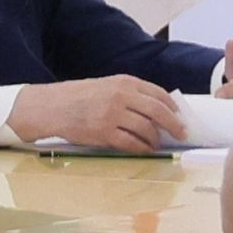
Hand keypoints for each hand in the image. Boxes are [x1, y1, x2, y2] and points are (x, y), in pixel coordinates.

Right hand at [8, 75, 186, 150]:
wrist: (51, 107)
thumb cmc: (78, 96)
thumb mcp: (106, 85)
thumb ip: (129, 93)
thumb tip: (157, 108)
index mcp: (123, 82)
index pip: (158, 94)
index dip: (173, 107)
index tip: (180, 116)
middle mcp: (120, 96)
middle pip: (158, 112)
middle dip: (174, 125)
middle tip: (181, 133)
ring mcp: (112, 115)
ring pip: (146, 129)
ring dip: (156, 139)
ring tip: (156, 143)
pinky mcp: (103, 133)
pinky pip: (131, 143)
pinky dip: (142, 148)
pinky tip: (145, 150)